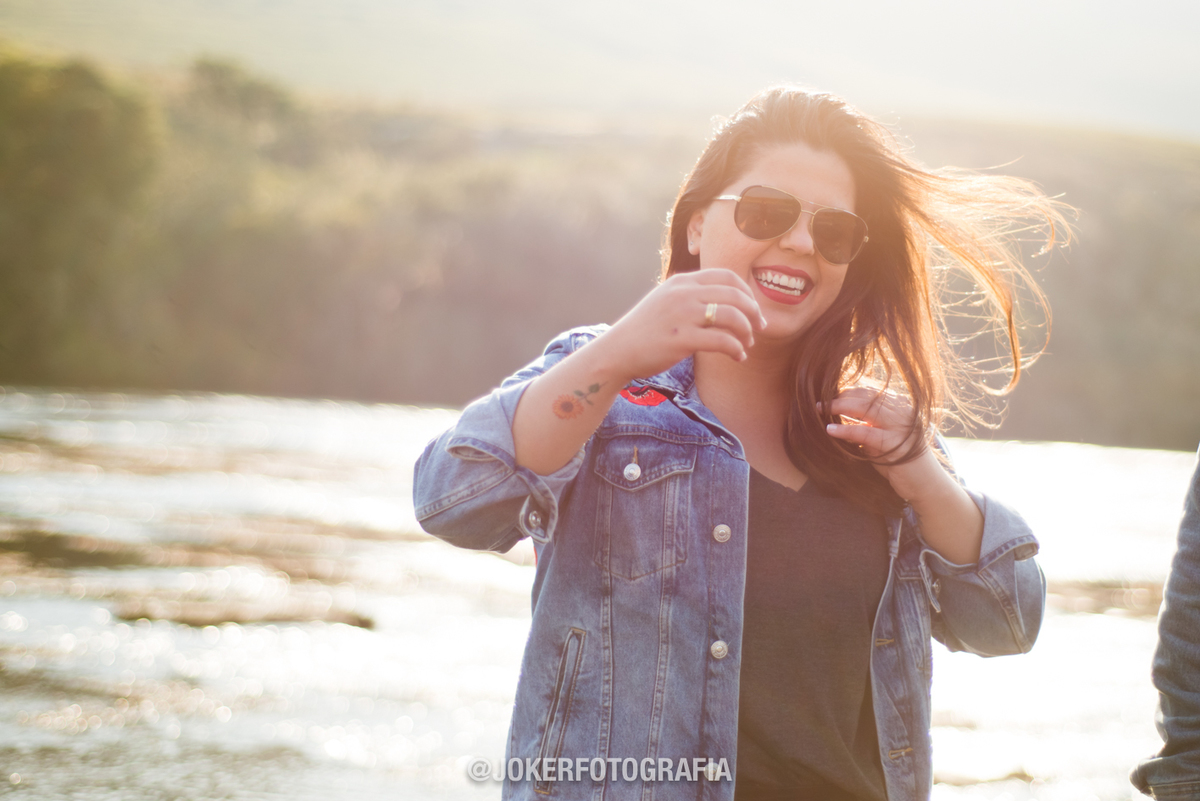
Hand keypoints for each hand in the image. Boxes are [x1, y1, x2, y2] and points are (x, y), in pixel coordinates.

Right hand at [595, 269, 767, 383]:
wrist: (616, 351)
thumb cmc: (644, 331)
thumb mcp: (665, 301)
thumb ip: (691, 296)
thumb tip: (724, 304)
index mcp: (681, 282)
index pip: (726, 276)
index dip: (746, 292)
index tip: (753, 310)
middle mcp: (683, 294)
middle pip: (735, 295)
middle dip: (753, 312)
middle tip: (759, 329)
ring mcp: (682, 315)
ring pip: (733, 316)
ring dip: (746, 332)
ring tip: (746, 345)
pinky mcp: (682, 339)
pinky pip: (723, 341)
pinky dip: (737, 349)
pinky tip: (738, 356)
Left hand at [823, 387, 944, 504]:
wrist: (926, 485)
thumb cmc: (901, 463)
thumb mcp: (882, 439)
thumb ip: (867, 426)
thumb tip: (841, 416)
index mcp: (902, 407)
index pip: (872, 391)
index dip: (849, 391)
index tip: (829, 392)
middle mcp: (904, 412)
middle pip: (868, 396)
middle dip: (841, 396)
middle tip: (820, 401)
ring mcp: (902, 427)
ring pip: (867, 408)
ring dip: (840, 407)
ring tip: (820, 409)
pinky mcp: (896, 444)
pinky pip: (866, 433)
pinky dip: (847, 430)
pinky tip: (831, 430)